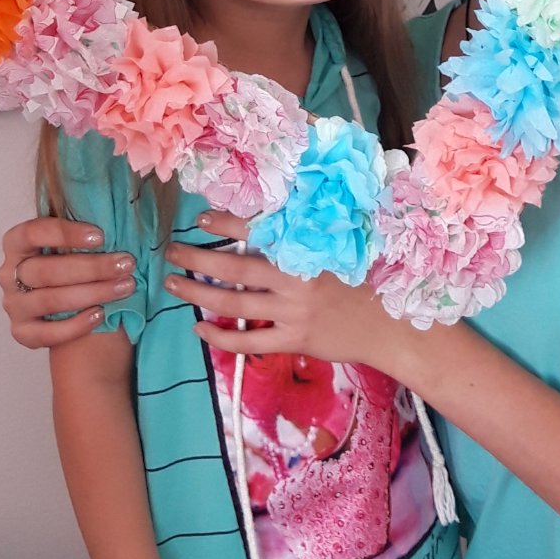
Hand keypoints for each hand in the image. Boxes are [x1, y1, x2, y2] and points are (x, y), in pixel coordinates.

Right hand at [0, 217, 135, 348]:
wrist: (67, 301)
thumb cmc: (72, 261)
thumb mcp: (72, 241)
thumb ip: (83, 234)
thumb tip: (116, 222)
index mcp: (17, 243)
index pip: (33, 232)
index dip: (66, 233)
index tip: (101, 236)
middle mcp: (8, 274)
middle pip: (45, 270)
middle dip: (91, 267)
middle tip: (126, 264)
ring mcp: (14, 305)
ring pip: (50, 300)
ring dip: (92, 293)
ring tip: (124, 287)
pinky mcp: (22, 332)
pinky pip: (46, 334)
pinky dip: (76, 325)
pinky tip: (101, 314)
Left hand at [164, 211, 399, 369]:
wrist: (387, 323)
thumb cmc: (362, 279)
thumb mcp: (337, 249)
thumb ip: (304, 239)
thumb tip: (266, 223)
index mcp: (306, 249)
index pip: (259, 231)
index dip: (227, 223)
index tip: (201, 217)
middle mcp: (296, 278)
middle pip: (235, 268)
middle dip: (198, 258)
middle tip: (172, 250)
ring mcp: (293, 311)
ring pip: (235, 303)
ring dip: (199, 292)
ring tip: (173, 284)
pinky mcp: (295, 339)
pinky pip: (250, 341)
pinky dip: (221, 337)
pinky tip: (200, 329)